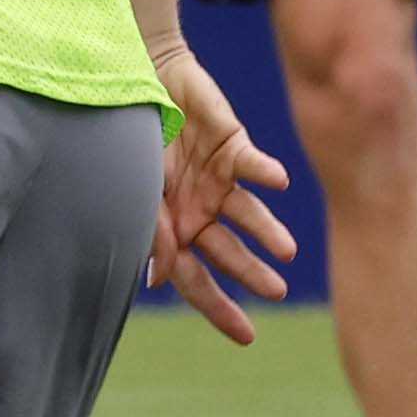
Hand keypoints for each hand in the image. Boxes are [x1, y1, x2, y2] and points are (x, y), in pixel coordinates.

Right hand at [144, 41, 299, 343]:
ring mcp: (218, 180)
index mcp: (174, 229)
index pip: (197, 278)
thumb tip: (161, 282)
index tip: (247, 337)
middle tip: (275, 291)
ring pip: (249, 215)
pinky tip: (278, 183)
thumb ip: (152, 233)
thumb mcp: (135, 192)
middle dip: (251, 272)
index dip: (219, 308)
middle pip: (229, 253)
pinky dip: (265, 174)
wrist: (138, 79)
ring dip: (267, 232)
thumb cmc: (129, 139)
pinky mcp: (233, 145)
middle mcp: (200, 210)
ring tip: (287, 251)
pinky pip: (253, 165)